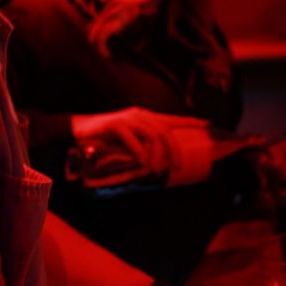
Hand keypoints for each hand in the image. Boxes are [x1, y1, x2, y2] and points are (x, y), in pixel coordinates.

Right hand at [72, 108, 210, 182]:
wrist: (77, 130)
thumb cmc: (104, 138)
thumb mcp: (128, 142)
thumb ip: (143, 146)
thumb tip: (158, 161)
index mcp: (144, 117)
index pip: (172, 119)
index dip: (190, 122)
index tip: (208, 125)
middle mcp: (139, 115)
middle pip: (165, 130)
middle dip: (175, 149)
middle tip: (178, 166)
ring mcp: (127, 119)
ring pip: (152, 134)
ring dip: (159, 154)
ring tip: (158, 169)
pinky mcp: (115, 125)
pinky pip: (133, 140)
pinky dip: (140, 153)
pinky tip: (142, 164)